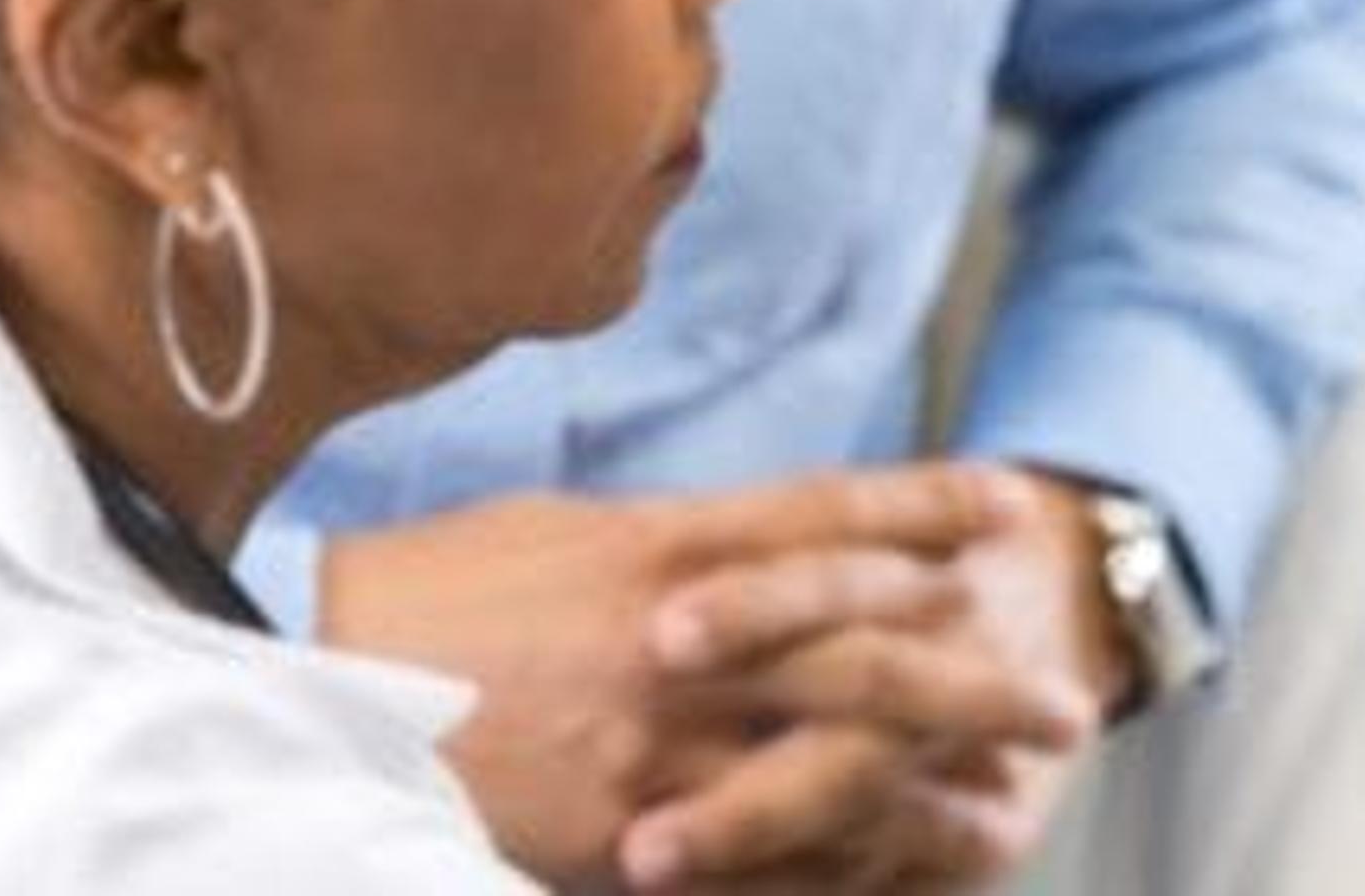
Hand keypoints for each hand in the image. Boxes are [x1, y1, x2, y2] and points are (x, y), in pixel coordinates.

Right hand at [315, 465, 1038, 887]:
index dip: (927, 509)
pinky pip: (758, 859)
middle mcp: (679, 642)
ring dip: (935, 789)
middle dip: (974, 676)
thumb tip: (758, 547)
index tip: (1013, 506)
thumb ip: (672, 545)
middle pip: (867, 650)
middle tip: (1061, 702)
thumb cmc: (422, 598)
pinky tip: (901, 876)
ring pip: (833, 764)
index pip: (827, 515)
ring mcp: (654, 747)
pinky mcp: (620, 839)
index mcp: (661, 548)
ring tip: (1014, 808)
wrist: (304, 691)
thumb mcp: (557, 533)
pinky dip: (839, 869)